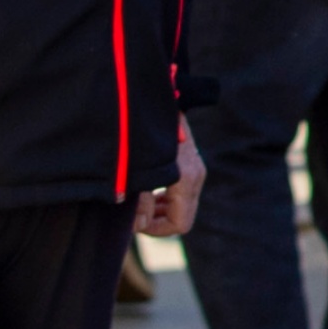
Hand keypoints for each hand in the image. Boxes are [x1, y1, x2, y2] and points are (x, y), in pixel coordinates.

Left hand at [135, 122, 204, 237]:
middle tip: (132, 217)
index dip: (155, 230)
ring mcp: (195, 168)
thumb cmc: (137, 135)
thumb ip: (138, 204)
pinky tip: (145, 192)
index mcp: (186, 180)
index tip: (134, 224)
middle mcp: (196, 176)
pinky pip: (181, 191)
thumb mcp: (134, 174)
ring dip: (159, 210)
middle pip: (183, 216)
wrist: (147, 98)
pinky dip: (164, 198)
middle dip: (156, 221)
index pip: (180, 224)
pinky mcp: (190, 162)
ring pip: (182, 205)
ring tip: (136, 206)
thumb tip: (138, 225)